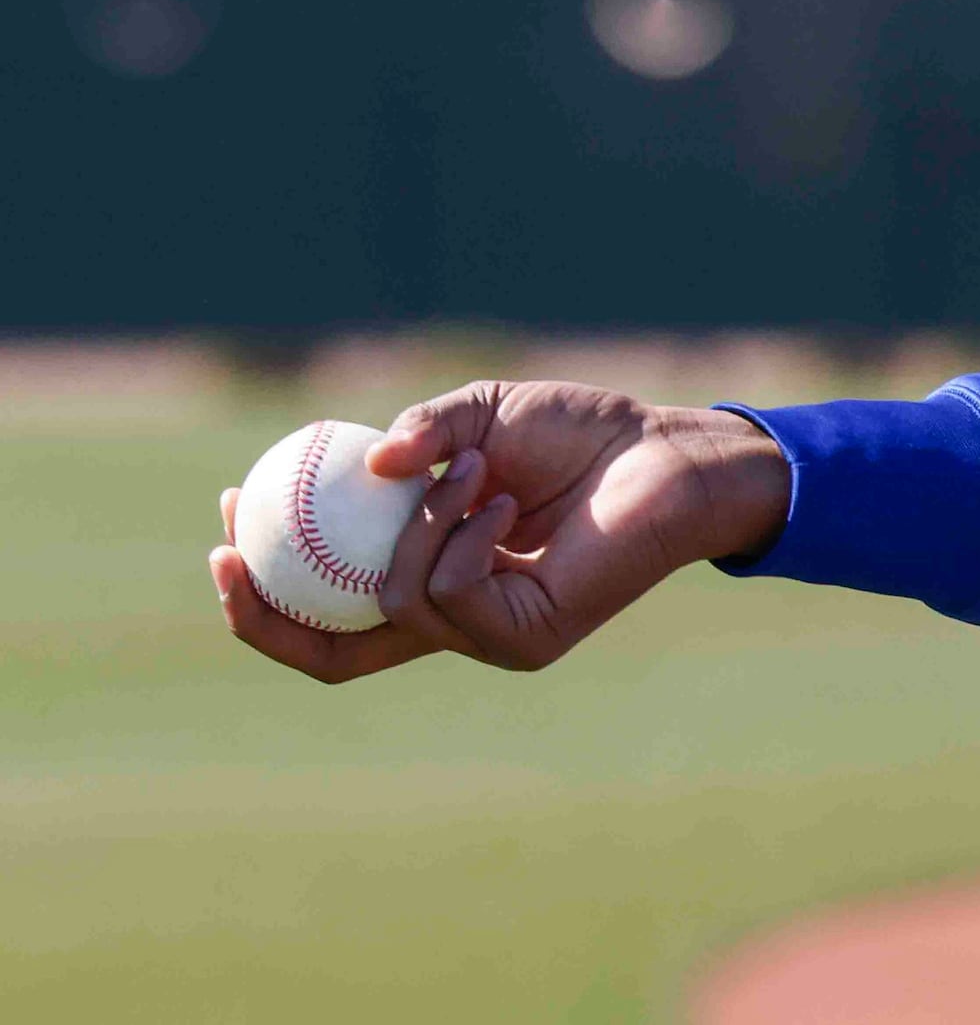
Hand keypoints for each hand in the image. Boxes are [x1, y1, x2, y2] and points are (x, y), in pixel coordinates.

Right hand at [208, 380, 789, 682]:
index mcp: (431, 575)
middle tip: (231, 544)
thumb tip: (364, 471)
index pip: (328, 615)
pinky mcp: (527, 637)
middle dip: (265, 609)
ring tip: (480, 467)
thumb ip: (418, 436)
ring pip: (395, 600)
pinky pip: (451, 594)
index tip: (223, 526)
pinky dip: (460, 535)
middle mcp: (455, 618)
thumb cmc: (582, 432)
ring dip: (420, 520)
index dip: (263, 590)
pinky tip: (505, 503)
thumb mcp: (481, 415)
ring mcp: (490, 635)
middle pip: (330, 656)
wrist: (664, 450)